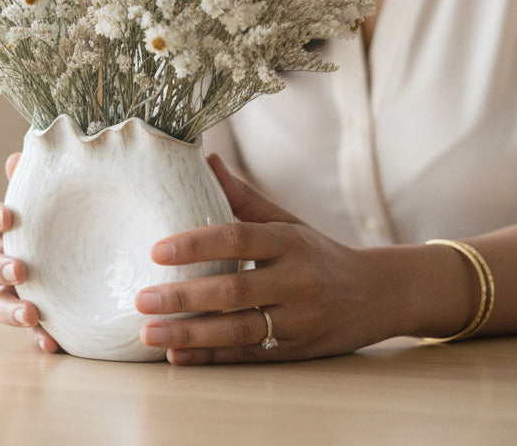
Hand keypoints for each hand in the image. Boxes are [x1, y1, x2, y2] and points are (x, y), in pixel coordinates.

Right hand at [0, 153, 62, 353]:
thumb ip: (45, 179)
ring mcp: (17, 292)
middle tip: (21, 269)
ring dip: (10, 309)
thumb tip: (19, 158)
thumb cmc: (73, 216)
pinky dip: (38, 338)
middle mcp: (4, 260)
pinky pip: (31, 333)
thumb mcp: (64, 196)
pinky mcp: (39, 319)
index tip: (7, 217)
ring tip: (32, 314)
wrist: (104, 253)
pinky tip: (52, 342)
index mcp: (7, 229)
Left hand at [135, 154, 393, 363]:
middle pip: (233, 290)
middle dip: (184, 296)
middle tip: (141, 299)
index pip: (238, 239)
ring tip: (149, 334)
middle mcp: (296, 281)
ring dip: (190, 334)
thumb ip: (242, 196)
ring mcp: (298, 321)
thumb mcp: (286, 220)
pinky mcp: (296, 352)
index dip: (196, 244)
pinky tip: (178, 356)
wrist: (375, 294)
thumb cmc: (316, 251)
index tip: (156, 250)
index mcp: (290, 241)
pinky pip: (248, 356)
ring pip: (238, 330)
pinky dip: (212, 357)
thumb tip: (206, 159)